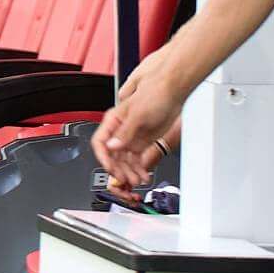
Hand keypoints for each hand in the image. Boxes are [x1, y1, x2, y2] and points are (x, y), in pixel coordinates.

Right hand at [90, 58, 185, 191]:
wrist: (172, 92)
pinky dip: (139, 169)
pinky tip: (143, 176)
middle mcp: (119, 131)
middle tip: (126, 178)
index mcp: (113, 122)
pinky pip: (136, 160)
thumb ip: (124, 132)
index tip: (111, 168)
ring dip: (129, 172)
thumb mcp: (137, 114)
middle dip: (118, 169)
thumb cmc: (154, 94)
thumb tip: (112, 146)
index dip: (103, 157)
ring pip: (124, 161)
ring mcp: (131, 138)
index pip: (100, 143)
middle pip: (112, 156)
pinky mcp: (141, 142)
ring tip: (137, 180)